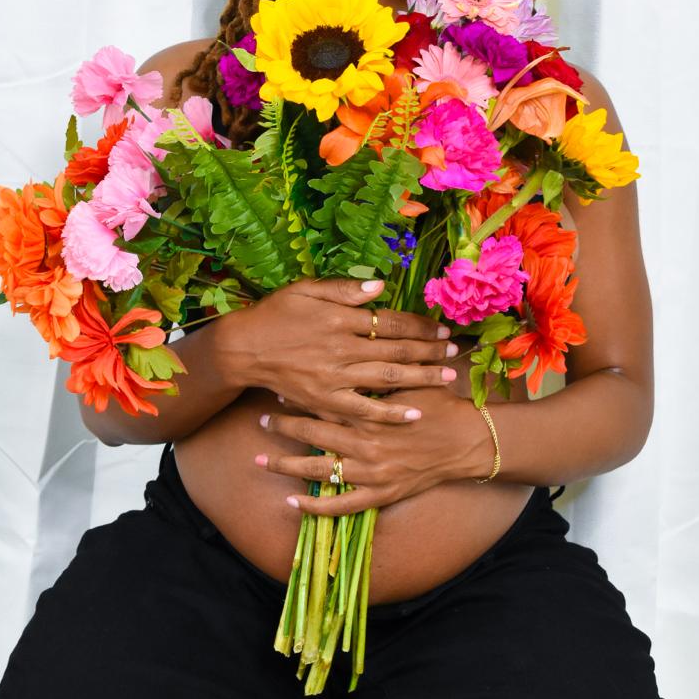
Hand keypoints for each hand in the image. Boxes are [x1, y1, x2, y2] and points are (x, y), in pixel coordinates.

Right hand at [209, 277, 457, 424]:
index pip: (391, 321)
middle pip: (396, 349)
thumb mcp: (305, 289)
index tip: (440, 328)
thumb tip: (380, 285)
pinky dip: (390, 412)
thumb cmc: (275, 314)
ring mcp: (335, 377)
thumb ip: (344, 289)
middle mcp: (342, 348)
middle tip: (454, 351)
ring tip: (446, 376)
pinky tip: (414, 413)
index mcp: (340, 318)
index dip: (420, 325)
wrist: (243, 349)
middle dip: (429, 350)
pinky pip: (363, 409)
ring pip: (388, 378)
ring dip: (421, 377)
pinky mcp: (325, 400)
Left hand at [255, 387, 493, 514]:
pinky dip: (315, 507)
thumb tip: (353, 352)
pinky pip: (341, 506)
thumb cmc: (439, 406)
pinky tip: (292, 504)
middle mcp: (365, 443)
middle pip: (314, 435)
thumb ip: (379, 371)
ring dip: (287, 465)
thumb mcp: (409, 381)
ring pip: (319, 470)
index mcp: (370, 412)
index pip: (325, 403)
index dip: (299, 397)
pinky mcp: (380, 495)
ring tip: (261, 460)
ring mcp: (371, 473)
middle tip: (260, 419)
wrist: (468, 442)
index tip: (278, 389)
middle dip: (285, 427)